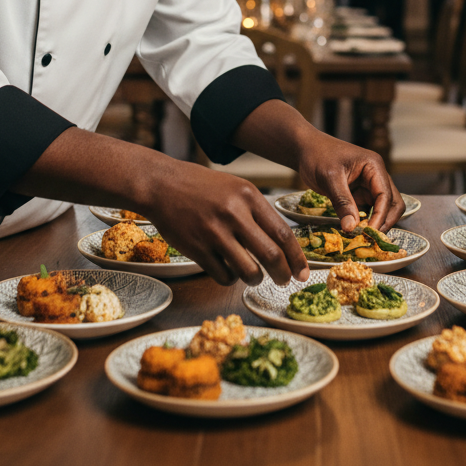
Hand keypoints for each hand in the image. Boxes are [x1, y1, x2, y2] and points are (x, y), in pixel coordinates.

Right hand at [12, 126, 307, 289]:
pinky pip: (223, 275)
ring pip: (248, 271)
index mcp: (249, 196)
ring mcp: (214, 232)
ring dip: (254, 279)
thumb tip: (283, 243)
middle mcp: (234, 213)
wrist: (162, 184)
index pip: (283, 233)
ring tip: (252, 275)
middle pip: (271, 256)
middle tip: (284, 281)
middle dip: (282, 274)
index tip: (304, 273)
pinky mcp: (197, 248)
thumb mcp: (236, 187)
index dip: (297, 258)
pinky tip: (227, 269)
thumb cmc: (202, 186)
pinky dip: (229, 278)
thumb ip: (258, 211)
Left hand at [232, 99, 404, 232]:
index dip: (380, 216)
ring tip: (364, 238)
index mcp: (374, 166)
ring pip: (382, 208)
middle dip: (384, 221)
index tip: (369, 234)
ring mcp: (368, 184)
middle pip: (392, 203)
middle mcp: (376, 175)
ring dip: (376, 223)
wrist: (304, 148)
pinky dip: (366, 221)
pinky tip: (357, 231)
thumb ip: (342, 203)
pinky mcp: (359, 192)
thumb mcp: (330, 178)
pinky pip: (368, 209)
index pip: (385, 195)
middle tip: (370, 239)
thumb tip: (351, 229)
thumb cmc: (317, 156)